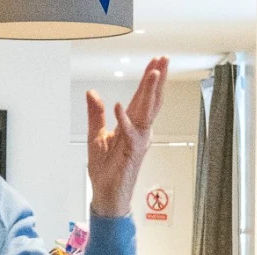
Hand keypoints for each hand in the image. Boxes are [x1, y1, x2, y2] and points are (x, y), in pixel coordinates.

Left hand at [87, 57, 168, 216]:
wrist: (106, 194)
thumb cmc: (105, 169)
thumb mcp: (95, 136)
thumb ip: (95, 114)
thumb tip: (92, 93)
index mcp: (131, 125)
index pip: (141, 98)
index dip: (148, 80)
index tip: (155, 62)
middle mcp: (138, 131)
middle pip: (150, 100)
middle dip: (157, 79)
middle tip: (164, 59)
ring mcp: (138, 141)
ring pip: (146, 112)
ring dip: (149, 92)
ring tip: (154, 73)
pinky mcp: (132, 152)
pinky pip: (129, 133)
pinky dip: (124, 119)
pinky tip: (120, 106)